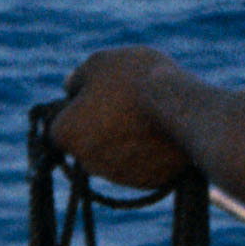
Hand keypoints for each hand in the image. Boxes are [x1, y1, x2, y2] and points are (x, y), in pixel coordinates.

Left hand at [50, 49, 195, 195]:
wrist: (183, 109)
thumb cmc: (135, 80)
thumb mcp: (100, 62)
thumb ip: (77, 77)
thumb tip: (68, 87)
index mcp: (65, 133)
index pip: (61, 124)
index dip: (78, 107)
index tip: (100, 94)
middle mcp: (85, 160)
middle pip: (88, 141)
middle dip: (102, 126)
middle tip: (128, 103)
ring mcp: (116, 175)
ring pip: (115, 155)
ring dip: (125, 139)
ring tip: (151, 114)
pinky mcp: (144, 183)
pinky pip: (142, 165)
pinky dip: (148, 153)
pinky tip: (164, 132)